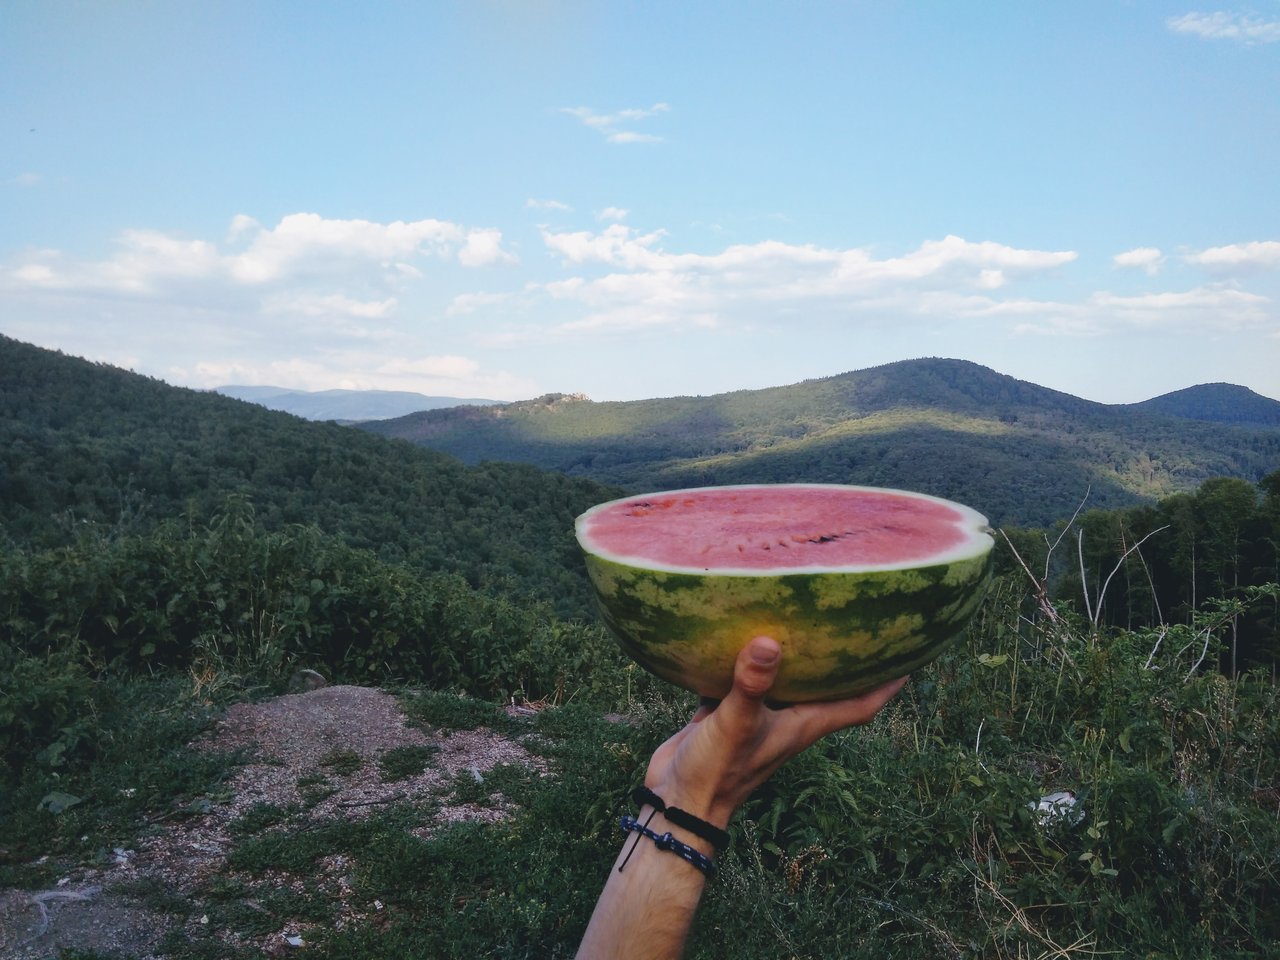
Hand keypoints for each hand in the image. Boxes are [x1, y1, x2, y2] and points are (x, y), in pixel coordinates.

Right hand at [644, 635, 907, 826]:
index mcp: (803, 725)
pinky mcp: (726, 715)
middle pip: (827, 689)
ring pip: (785, 683)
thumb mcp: (736, 723)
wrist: (677, 804)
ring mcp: (757, 718)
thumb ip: (753, 684)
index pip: (858, 705)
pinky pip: (743, 681)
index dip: (886, 684)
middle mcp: (786, 721)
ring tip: (803, 621)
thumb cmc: (716, 771)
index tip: (911, 656)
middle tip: (859, 625)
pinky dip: (744, 662)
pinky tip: (733, 637)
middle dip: (843, 662)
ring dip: (794, 659)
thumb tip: (769, 643)